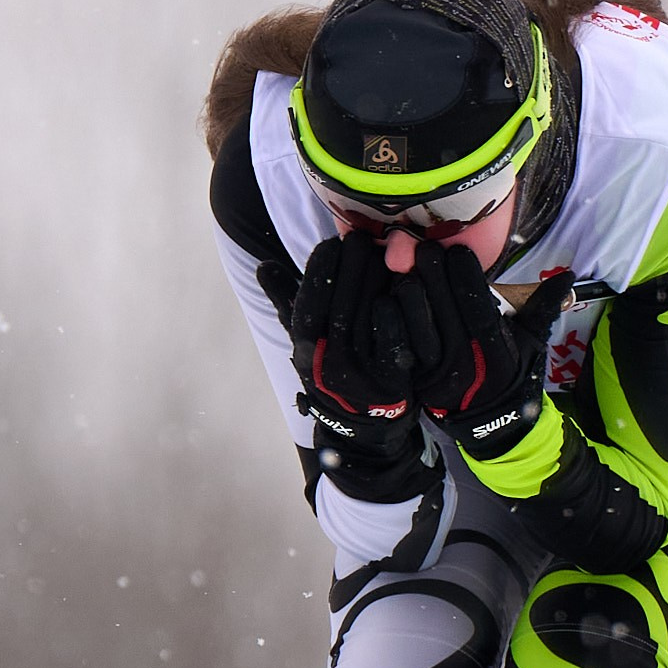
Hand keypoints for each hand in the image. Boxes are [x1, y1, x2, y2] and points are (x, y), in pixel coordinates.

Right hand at [281, 236, 434, 499]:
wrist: (363, 428)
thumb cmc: (333, 372)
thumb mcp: (306, 342)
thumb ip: (287, 302)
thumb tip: (264, 265)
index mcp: (304, 348)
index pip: (309, 296)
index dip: (322, 265)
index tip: (335, 243)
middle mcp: (327, 360)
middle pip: (341, 298)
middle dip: (354, 263)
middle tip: (366, 240)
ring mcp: (360, 372)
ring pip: (369, 310)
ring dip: (379, 276)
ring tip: (388, 251)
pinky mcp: (391, 379)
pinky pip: (395, 334)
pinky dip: (398, 306)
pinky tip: (404, 283)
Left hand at [399, 242, 570, 458]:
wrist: (490, 424)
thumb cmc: (513, 374)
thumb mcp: (532, 343)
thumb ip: (543, 307)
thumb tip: (568, 275)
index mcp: (496, 350)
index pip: (479, 307)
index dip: (467, 277)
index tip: (458, 250)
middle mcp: (467, 362)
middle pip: (446, 313)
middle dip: (434, 276)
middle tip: (426, 248)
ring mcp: (438, 374)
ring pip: (419, 330)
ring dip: (410, 296)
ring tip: (407, 269)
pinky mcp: (416, 380)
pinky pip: (400, 350)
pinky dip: (391, 325)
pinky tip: (385, 299)